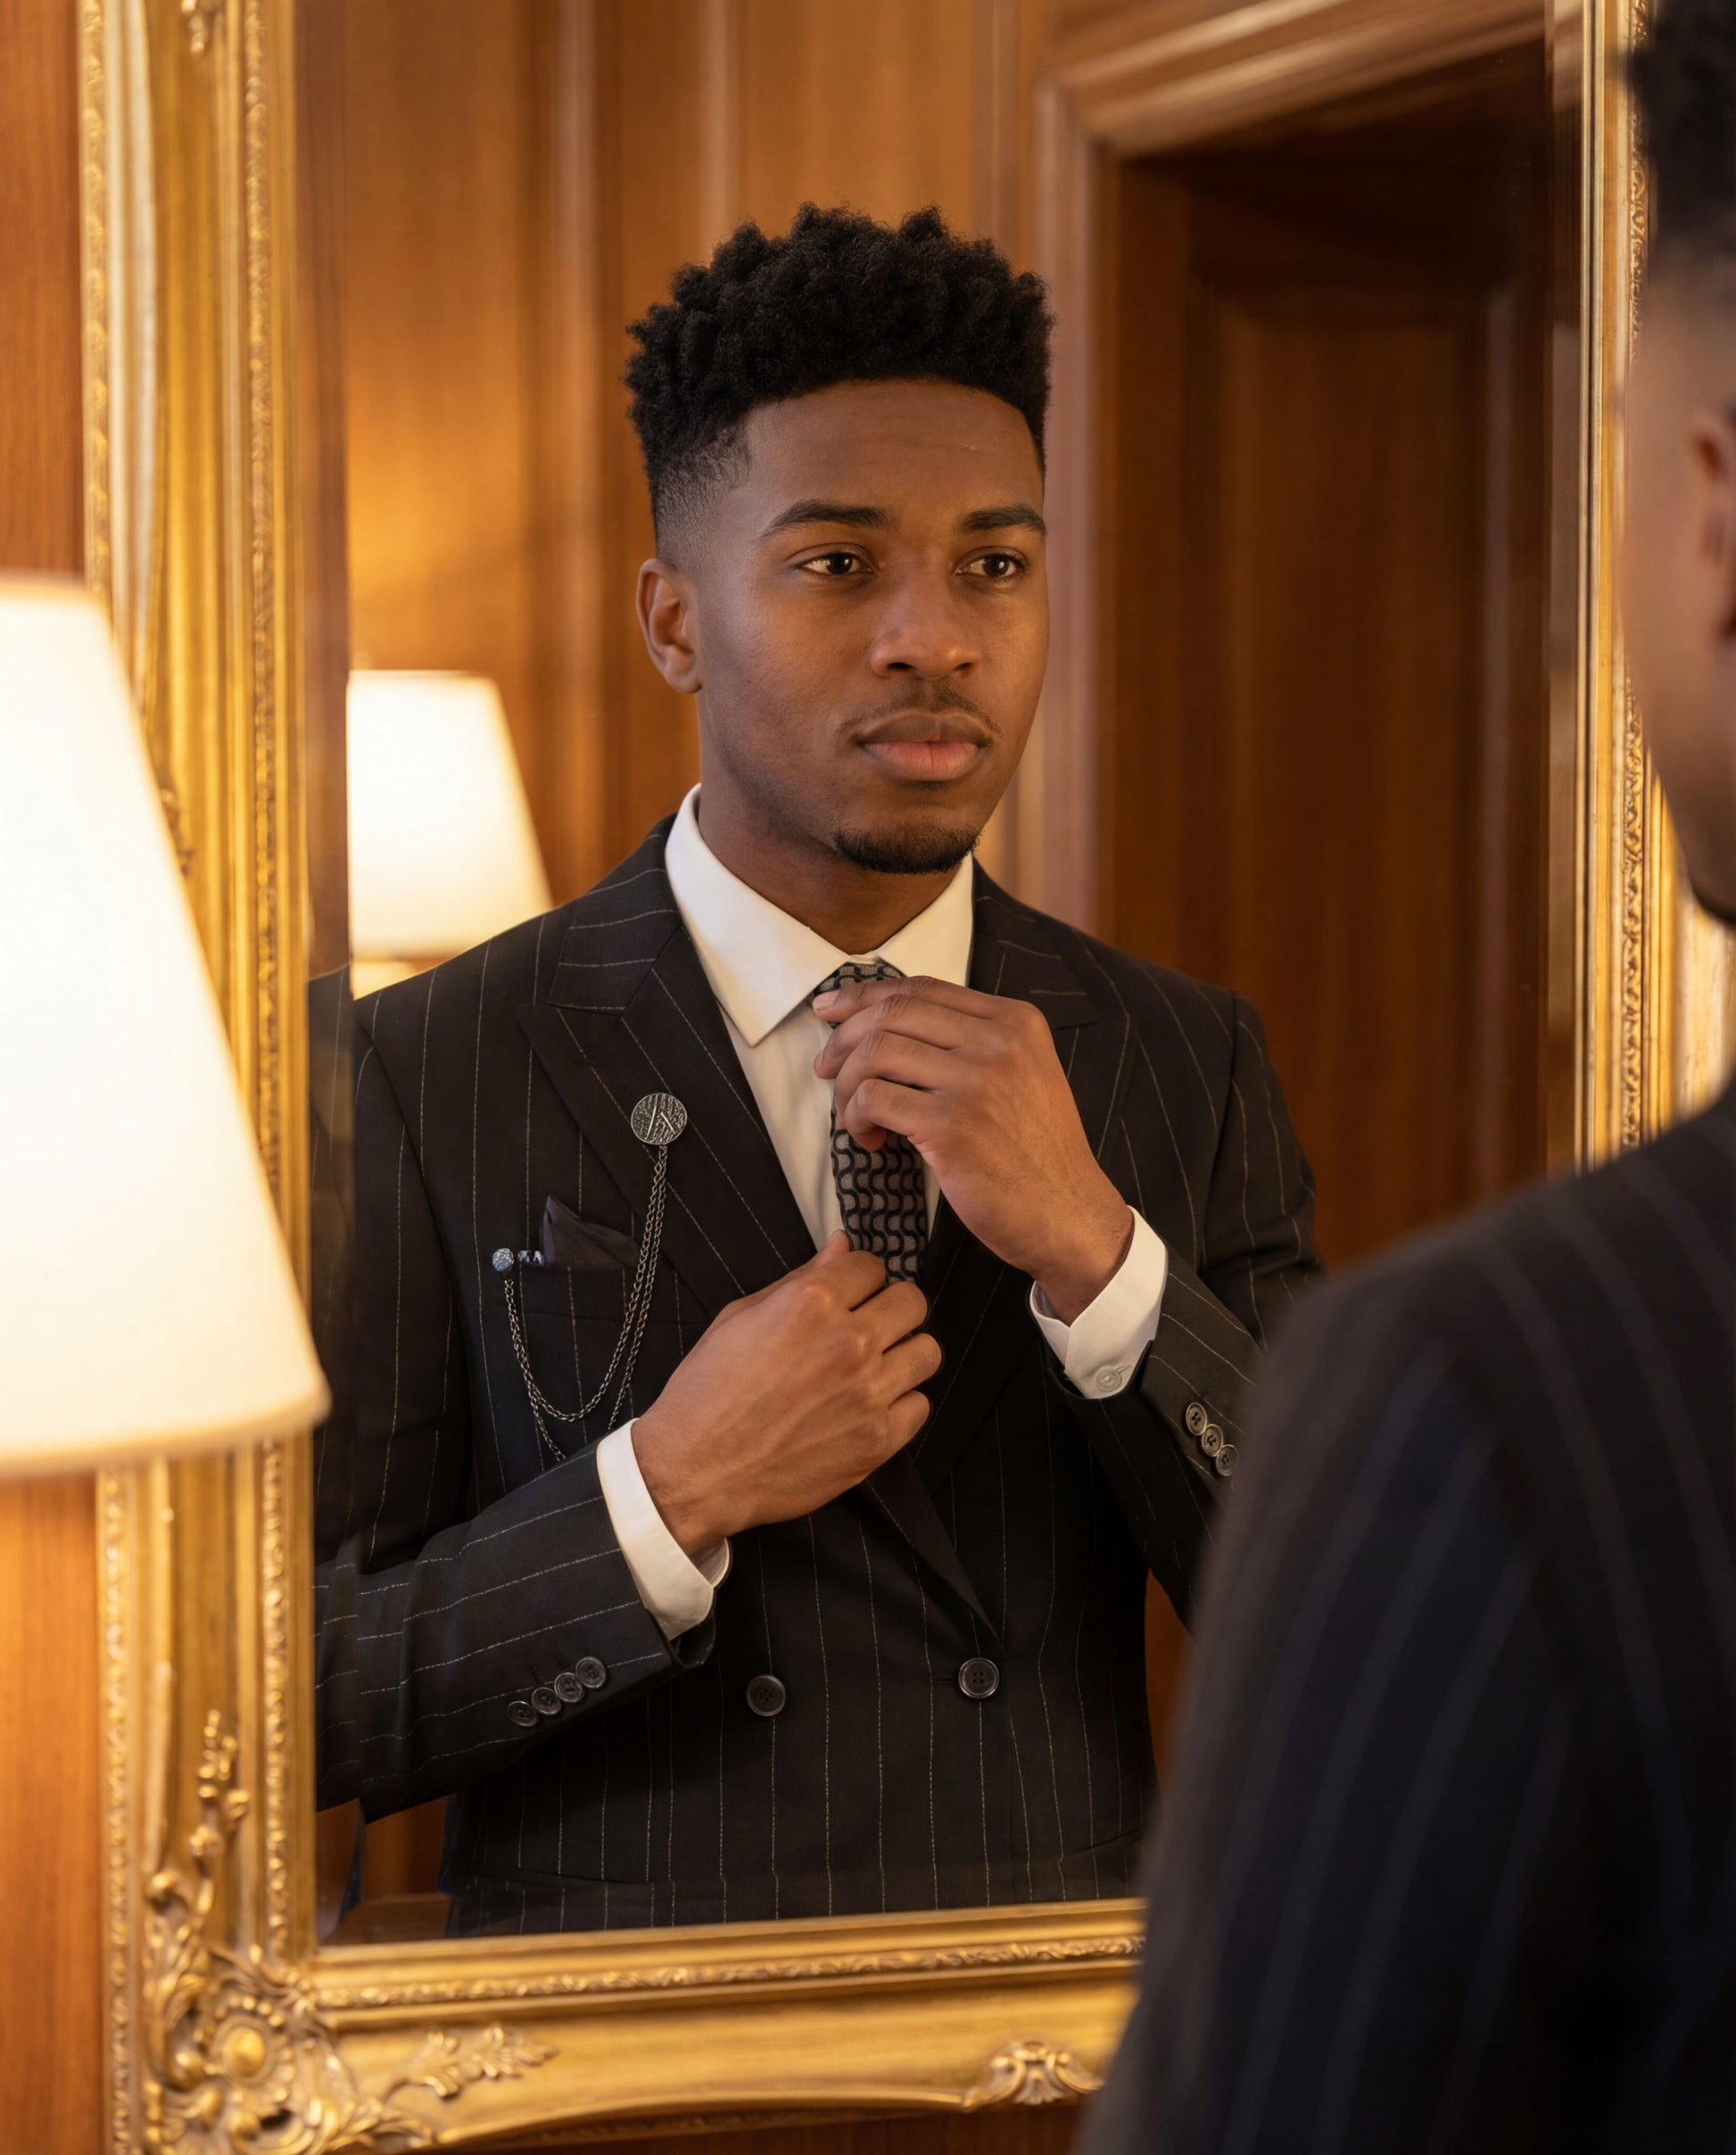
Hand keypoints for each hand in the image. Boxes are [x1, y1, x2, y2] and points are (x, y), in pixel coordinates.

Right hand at [632, 1234, 939, 1557]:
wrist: (696, 1470)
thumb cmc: (709, 1391)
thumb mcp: (740, 1318)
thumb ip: (800, 1279)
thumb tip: (842, 1245)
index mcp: (811, 1303)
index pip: (872, 1266)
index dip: (858, 1279)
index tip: (850, 1296)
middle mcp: (848, 1343)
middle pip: (913, 1302)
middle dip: (891, 1308)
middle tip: (869, 1326)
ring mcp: (868, 1394)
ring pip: (927, 1352)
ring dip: (903, 1354)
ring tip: (875, 1367)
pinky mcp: (877, 1440)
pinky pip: (920, 1406)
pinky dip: (900, 1404)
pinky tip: (868, 1407)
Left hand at [813, 975, 1131, 1322]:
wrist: (1069, 1215)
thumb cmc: (1035, 1153)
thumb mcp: (1022, 1075)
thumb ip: (972, 1043)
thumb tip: (888, 1026)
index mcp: (1015, 1020)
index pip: (922, 989)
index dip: (866, 996)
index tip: (831, 1009)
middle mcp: (998, 1041)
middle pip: (893, 1012)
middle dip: (844, 1038)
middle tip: (825, 1069)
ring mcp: (975, 1081)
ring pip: (875, 1052)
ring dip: (847, 1086)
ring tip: (854, 1117)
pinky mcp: (951, 1126)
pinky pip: (874, 1098)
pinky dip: (856, 1117)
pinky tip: (870, 1140)